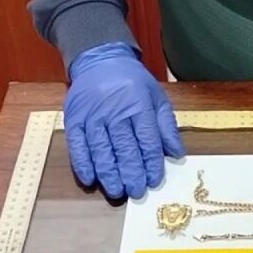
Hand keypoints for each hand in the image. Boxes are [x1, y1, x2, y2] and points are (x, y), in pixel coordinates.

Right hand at [64, 42, 184, 198]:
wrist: (100, 60)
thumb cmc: (133, 82)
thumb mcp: (157, 97)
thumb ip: (167, 126)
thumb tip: (178, 153)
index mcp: (139, 105)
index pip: (147, 140)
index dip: (151, 162)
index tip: (153, 180)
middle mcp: (115, 111)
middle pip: (124, 147)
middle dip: (131, 172)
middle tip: (136, 192)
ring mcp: (92, 116)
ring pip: (101, 149)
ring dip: (108, 173)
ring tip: (116, 191)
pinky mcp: (74, 119)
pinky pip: (77, 145)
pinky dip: (82, 163)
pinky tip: (90, 179)